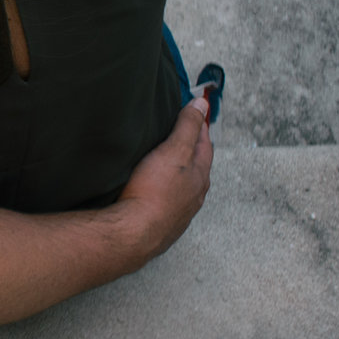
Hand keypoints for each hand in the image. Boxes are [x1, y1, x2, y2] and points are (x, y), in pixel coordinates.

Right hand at [115, 94, 213, 261]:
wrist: (133, 234)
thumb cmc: (154, 191)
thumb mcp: (174, 150)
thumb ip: (188, 126)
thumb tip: (202, 104)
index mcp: (200, 175)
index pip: (205, 145)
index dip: (199, 127)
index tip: (194, 113)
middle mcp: (194, 196)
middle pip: (196, 167)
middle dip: (189, 150)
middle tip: (180, 136)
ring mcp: (179, 213)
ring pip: (183, 188)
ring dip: (177, 174)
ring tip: (164, 163)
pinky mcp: (162, 226)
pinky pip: (167, 204)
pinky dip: (164, 193)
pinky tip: (152, 192)